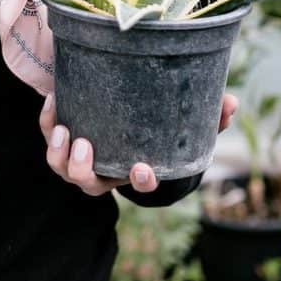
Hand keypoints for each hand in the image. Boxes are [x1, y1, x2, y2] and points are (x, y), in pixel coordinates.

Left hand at [39, 92, 239, 196]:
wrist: (122, 125)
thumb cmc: (156, 130)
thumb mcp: (182, 126)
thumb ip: (209, 118)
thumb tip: (232, 102)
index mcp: (134, 171)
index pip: (141, 183)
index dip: (142, 182)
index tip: (143, 170)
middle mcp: (104, 172)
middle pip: (88, 183)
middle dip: (84, 169)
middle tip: (86, 147)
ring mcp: (79, 160)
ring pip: (62, 167)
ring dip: (60, 153)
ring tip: (64, 131)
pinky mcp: (62, 140)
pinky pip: (49, 136)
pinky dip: (48, 121)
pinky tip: (53, 97)